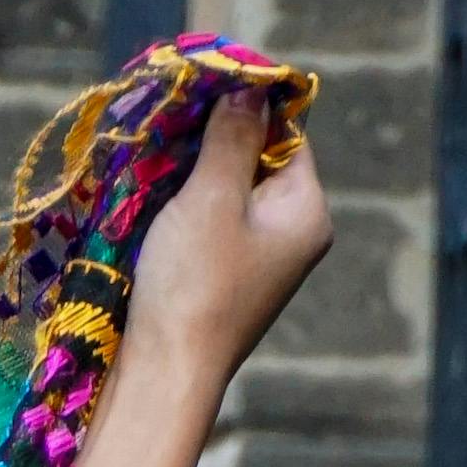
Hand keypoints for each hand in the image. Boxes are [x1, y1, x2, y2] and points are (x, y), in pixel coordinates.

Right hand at [120, 93, 332, 419]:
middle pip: (258, 161)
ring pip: (230, 193)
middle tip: (171, 127)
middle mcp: (293, 236)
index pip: (285, 132)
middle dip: (214, 141)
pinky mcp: (226, 283)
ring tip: (159, 165)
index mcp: (308, 211)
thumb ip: (233, 135)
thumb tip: (250, 87)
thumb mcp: (212, 196)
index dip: (245, 106)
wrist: (164, 380)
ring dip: (194, 176)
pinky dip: (187, 211)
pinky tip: (158, 207)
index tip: (202, 89)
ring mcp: (260, 263)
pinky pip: (212, 226)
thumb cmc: (194, 287)